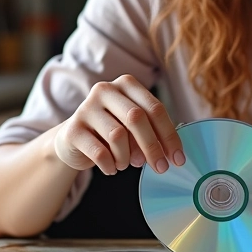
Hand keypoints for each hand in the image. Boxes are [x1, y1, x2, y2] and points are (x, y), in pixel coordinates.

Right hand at [54, 75, 184, 175]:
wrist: (73, 140)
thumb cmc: (111, 131)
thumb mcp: (133, 125)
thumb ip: (151, 131)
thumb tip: (171, 154)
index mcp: (126, 84)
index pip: (154, 108)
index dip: (169, 135)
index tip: (178, 158)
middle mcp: (105, 90)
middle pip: (136, 118)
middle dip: (152, 147)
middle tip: (161, 168)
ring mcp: (86, 108)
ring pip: (118, 136)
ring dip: (127, 157)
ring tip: (126, 163)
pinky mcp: (72, 129)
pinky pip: (99, 152)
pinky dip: (111, 165)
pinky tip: (112, 168)